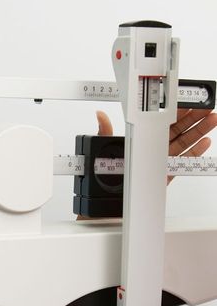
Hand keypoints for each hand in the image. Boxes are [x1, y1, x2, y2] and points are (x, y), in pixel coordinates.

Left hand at [95, 108, 216, 181]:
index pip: (161, 122)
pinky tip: (205, 142)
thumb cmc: (107, 176)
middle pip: (177, 131)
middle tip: (207, 107)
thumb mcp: (103, 149)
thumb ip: (104, 131)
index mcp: (140, 140)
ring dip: (199, 132)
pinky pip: (183, 162)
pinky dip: (195, 152)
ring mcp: (160, 162)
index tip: (187, 101)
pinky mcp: (165, 175)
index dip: (175, 112)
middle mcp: (152, 150)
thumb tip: (99, 115)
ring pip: (184, 144)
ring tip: (212, 120)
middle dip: (193, 118)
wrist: (109, 204)